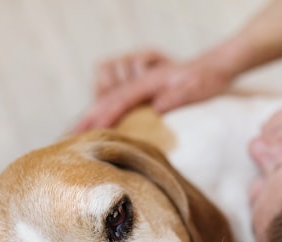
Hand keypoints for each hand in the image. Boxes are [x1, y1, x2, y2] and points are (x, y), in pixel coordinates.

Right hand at [72, 50, 234, 132]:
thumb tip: (156, 109)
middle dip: (87, 117)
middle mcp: (140, 80)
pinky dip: (103, 111)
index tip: (91, 131)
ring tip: (75, 133)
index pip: (121, 100)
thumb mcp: (196, 88)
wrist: (213, 66)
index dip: (105, 116)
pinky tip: (98, 124)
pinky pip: (116, 100)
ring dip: (91, 113)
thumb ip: (176, 96)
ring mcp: (140, 83)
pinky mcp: (142, 89)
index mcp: (150, 82)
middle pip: (106, 98)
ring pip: (107, 97)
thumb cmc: (206, 80)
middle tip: (68, 135)